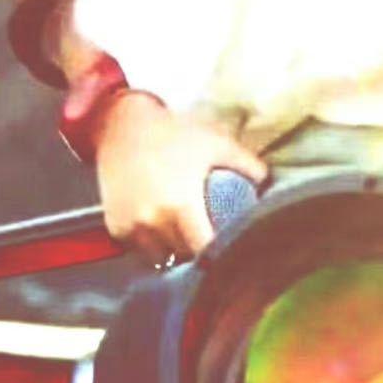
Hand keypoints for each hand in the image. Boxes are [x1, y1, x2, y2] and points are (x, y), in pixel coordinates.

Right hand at [92, 91, 268, 267]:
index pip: (204, 250)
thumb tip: (266, 182)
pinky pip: (138, 248)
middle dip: (197, 252)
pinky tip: (161, 230)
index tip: (228, 251)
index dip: (218, 255)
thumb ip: (247, 164)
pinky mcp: (115, 227)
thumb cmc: (174, 132)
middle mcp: (154, 222)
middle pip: (183, 255)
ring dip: (173, 251)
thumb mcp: (217, 143)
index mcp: (181, 206)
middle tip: (208, 240)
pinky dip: (150, 244)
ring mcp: (131, 227)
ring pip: (159, 257)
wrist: (123, 125)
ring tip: (185, 238)